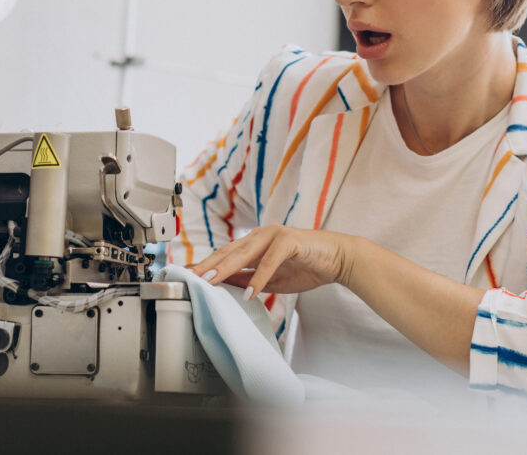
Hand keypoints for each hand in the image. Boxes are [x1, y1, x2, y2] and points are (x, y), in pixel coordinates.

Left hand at [189, 225, 353, 299]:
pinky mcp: (289, 241)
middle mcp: (260, 235)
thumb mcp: (271, 279)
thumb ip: (248, 280)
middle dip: (209, 265)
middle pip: (229, 251)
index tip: (189, 277)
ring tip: (211, 281)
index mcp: (254, 242)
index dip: (207, 265)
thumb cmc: (306, 267)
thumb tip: (223, 285)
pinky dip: (259, 277)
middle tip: (191, 279)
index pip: (224, 254)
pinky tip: (250, 292)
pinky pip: (270, 261)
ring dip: (226, 268)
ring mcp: (274, 235)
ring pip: (244, 253)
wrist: (338, 259)